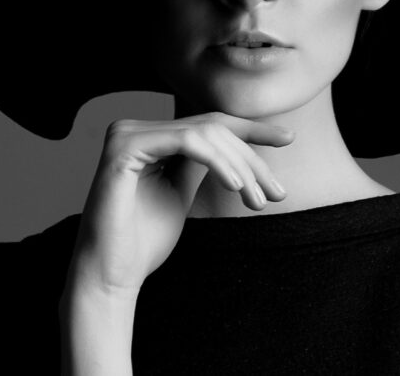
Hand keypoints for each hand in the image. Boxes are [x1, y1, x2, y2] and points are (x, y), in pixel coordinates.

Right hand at [66, 112, 293, 295]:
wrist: (111, 275)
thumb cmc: (143, 241)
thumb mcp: (181, 193)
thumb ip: (201, 164)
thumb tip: (237, 148)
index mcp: (148, 136)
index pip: (209, 124)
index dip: (251, 130)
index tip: (288, 139)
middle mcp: (134, 128)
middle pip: (212, 127)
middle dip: (252, 159)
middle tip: (278, 194)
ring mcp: (125, 133)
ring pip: (205, 133)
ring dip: (241, 166)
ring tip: (259, 201)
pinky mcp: (124, 147)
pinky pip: (188, 142)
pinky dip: (219, 162)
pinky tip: (237, 188)